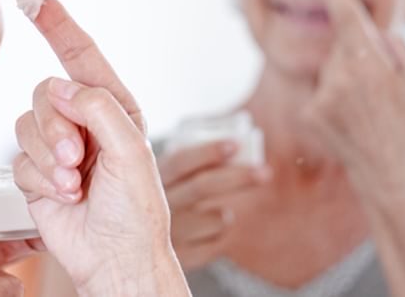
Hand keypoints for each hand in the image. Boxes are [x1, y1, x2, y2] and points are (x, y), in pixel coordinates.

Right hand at [12, 0, 188, 296]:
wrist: (115, 256)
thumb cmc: (136, 209)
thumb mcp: (131, 151)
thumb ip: (97, 109)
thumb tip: (60, 87)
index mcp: (113, 105)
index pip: (80, 54)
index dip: (55, 22)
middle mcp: (83, 119)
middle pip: (45, 92)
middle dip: (57, 128)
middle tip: (78, 160)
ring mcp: (57, 145)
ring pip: (26, 124)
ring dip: (49, 157)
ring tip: (75, 184)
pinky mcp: (35, 172)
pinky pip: (18, 159)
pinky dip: (40, 179)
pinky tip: (63, 197)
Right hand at [158, 140, 270, 270]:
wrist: (139, 247)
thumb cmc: (164, 202)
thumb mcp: (166, 180)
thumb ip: (191, 166)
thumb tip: (236, 148)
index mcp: (153, 179)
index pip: (180, 162)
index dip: (208, 152)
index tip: (235, 145)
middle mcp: (156, 206)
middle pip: (202, 187)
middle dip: (238, 177)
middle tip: (265, 172)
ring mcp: (167, 234)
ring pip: (216, 219)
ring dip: (225, 215)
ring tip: (216, 214)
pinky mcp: (180, 259)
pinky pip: (216, 245)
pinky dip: (219, 237)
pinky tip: (207, 235)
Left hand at [301, 0, 404, 197]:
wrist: (392, 178)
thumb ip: (397, 48)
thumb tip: (376, 32)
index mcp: (369, 63)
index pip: (346, 17)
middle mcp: (340, 75)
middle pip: (342, 48)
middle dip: (357, 57)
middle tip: (380, 91)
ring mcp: (321, 96)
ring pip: (331, 71)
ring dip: (345, 81)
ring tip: (368, 113)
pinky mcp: (309, 113)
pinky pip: (321, 93)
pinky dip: (333, 101)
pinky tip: (352, 123)